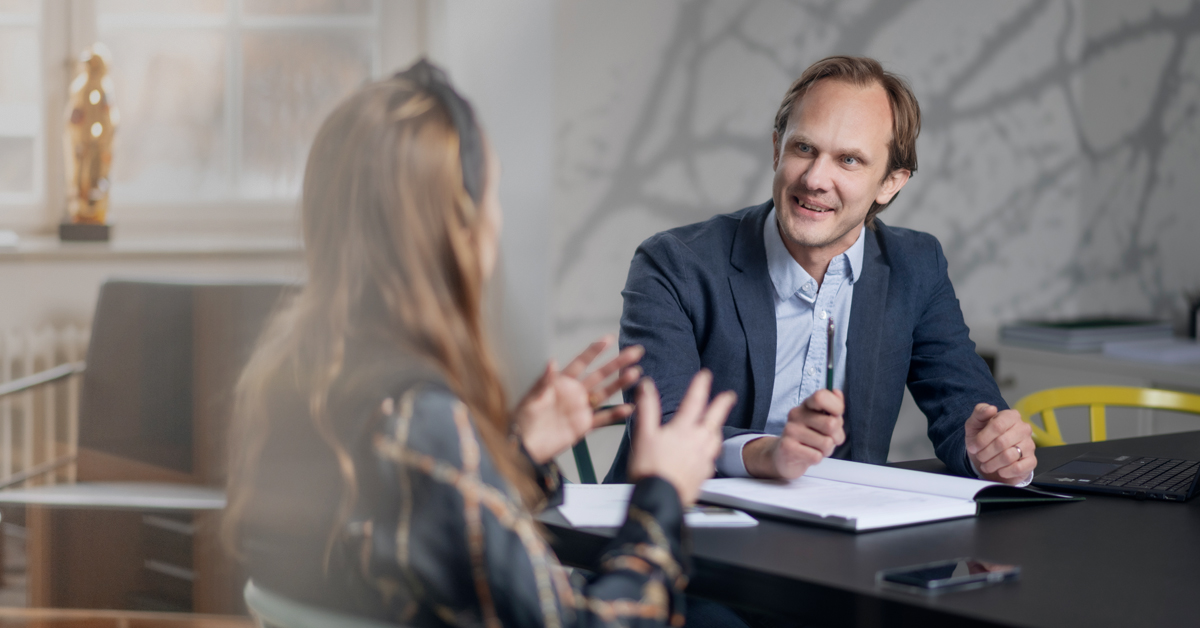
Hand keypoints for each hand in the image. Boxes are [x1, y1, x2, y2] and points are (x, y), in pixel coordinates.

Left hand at [513, 335, 643, 463]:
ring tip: (636, 374)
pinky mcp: (583, 426)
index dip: (595, 351)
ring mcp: (580, 409)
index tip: (609, 339)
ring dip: (620, 384)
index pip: (581, 362)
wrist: (524, 446)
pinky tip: (629, 407)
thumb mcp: (531, 398)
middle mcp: (574, 393)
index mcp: (561, 382)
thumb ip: (544, 381)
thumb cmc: (522, 420)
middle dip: (617, 363)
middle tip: (635, 352)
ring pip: (604, 394)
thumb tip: (551, 361)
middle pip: (599, 375)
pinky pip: (602, 419)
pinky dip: (615, 414)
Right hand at [627, 372, 733, 505]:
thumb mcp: (644, 434)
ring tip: (717, 424)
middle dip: (722, 404)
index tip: (705, 375)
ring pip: (715, 438)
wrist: (660, 498)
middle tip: (729, 395)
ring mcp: (703, 459)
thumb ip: (647, 408)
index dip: (700, 386)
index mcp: (683, 430)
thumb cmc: (650, 469)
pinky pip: (712, 457)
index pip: (695, 401)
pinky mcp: (704, 474)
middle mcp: (698, 442)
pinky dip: (711, 449)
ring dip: (717, 427)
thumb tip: (646, 386)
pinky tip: (707, 453)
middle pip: (714, 418)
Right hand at [743, 389, 844, 479]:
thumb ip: (833, 409)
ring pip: (826, 443)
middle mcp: (796, 414)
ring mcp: (790, 430)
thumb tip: (837, 392)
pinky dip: (817, 459)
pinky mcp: (788, 447)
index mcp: (807, 405)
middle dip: (836, 436)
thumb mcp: (824, 422)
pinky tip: (807, 455)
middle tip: (827, 439)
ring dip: (826, 450)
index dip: (836, 407)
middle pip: (831, 423)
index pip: (821, 396)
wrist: (785, 457)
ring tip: (816, 448)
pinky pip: (817, 456)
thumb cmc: (809, 439)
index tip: (835, 417)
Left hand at [965, 404, 1035, 484]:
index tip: (974, 446)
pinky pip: (1018, 468)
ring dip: (992, 464)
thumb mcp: (975, 423)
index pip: (997, 426)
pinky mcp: (1031, 461)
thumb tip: (991, 408)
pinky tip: (999, 470)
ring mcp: (1029, 445)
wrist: (988, 456)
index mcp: (1011, 416)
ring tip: (986, 464)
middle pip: (1001, 443)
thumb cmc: (982, 438)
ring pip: (1008, 456)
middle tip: (979, 456)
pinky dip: (1004, 471)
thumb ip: (979, 412)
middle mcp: (1023, 429)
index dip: (982, 439)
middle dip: (985, 453)